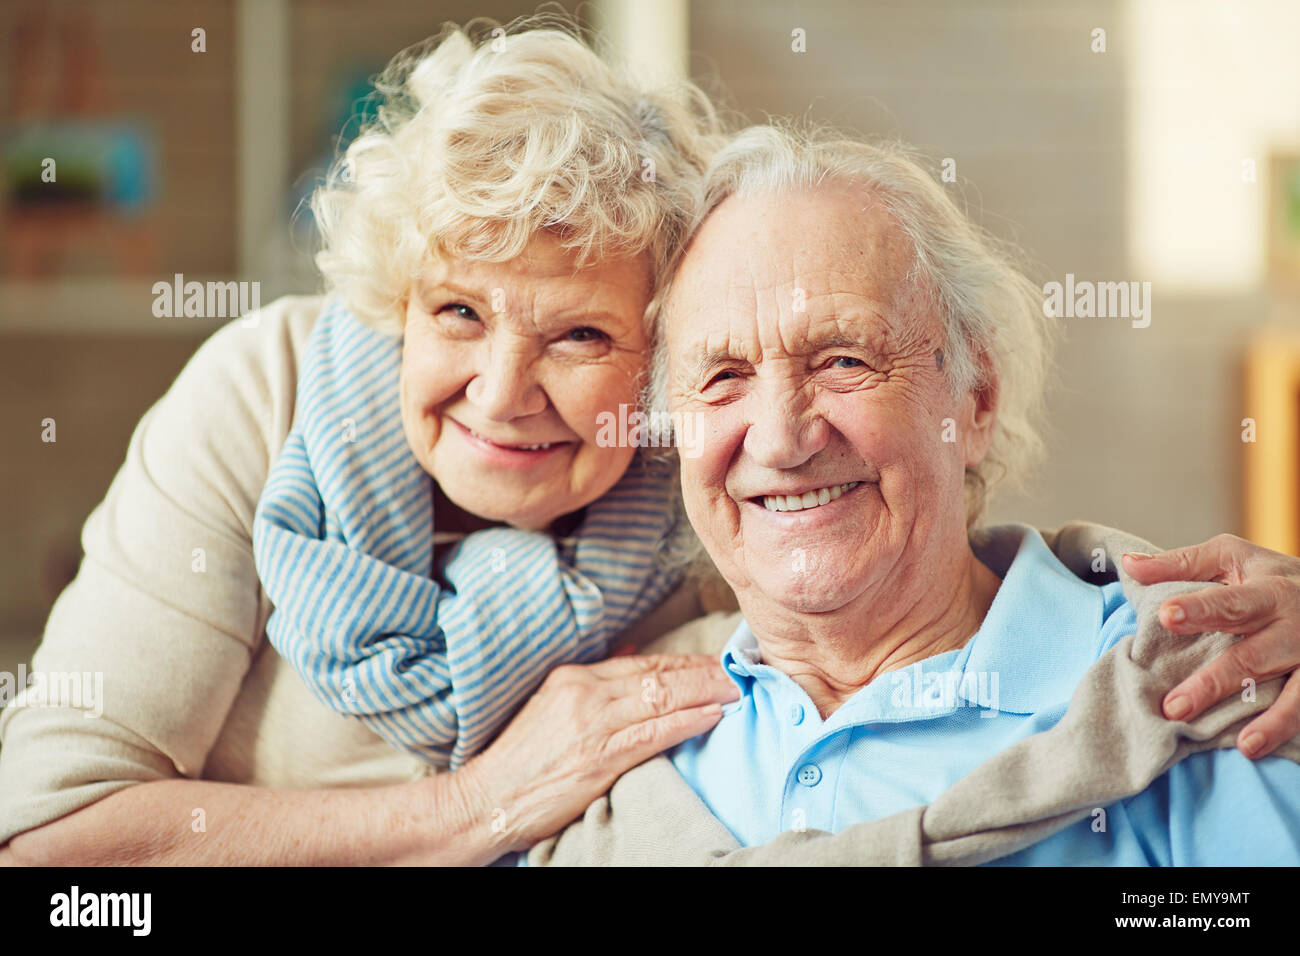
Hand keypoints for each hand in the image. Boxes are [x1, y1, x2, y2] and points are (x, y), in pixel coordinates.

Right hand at [457, 653, 738, 854]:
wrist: (486, 800)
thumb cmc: (522, 761)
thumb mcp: (552, 706)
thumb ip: (595, 681)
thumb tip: (633, 651)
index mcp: (574, 677)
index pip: (642, 663)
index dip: (684, 662)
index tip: (714, 664)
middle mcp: (585, 693)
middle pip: (659, 674)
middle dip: (703, 672)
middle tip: (737, 672)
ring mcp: (592, 724)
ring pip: (662, 697)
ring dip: (705, 692)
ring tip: (736, 691)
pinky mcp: (598, 757)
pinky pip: (653, 733)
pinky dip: (687, 721)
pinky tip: (712, 716)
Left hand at [1121, 534, 1299, 758]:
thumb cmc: (1266, 576)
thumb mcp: (1230, 558)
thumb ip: (1180, 565)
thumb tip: (1129, 565)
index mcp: (1266, 590)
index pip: (1228, 602)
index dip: (1198, 609)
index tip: (1165, 615)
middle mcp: (1293, 625)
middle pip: (1251, 656)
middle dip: (1214, 683)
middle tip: (1174, 707)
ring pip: (1294, 692)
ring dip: (1270, 720)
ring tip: (1243, 745)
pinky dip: (1289, 728)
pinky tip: (1266, 747)